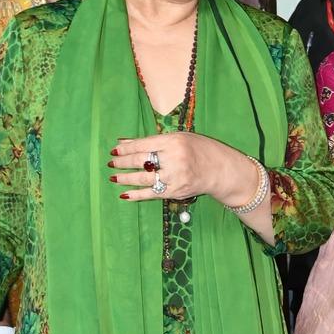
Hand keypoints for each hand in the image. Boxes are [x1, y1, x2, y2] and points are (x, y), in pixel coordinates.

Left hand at [109, 133, 258, 206]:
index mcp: (174, 141)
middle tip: (111, 163)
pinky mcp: (177, 191)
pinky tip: (125, 194)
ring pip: (144, 178)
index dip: (126, 148)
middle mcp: (174, 158)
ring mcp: (176, 176)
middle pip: (141, 161)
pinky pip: (152, 193)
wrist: (221, 170)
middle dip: (123, 162)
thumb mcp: (179, 138)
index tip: (114, 150)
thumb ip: (153, 141)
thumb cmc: (199, 150)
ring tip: (114, 177)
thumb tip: (125, 142)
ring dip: (126, 178)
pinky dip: (137, 195)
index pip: (143, 144)